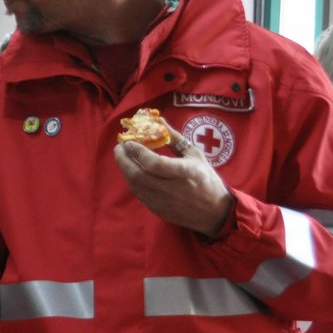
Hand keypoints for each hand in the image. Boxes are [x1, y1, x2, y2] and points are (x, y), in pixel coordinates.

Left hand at [113, 133, 235, 237]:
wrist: (213, 212)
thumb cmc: (206, 179)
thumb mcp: (195, 154)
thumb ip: (174, 138)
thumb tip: (158, 121)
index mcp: (186, 173)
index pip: (155, 163)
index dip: (138, 152)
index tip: (128, 141)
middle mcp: (172, 189)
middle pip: (138, 175)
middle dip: (123, 159)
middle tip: (119, 147)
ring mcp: (163, 202)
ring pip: (135, 185)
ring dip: (125, 169)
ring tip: (122, 156)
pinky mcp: (157, 209)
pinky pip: (138, 193)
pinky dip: (131, 180)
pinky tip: (131, 170)